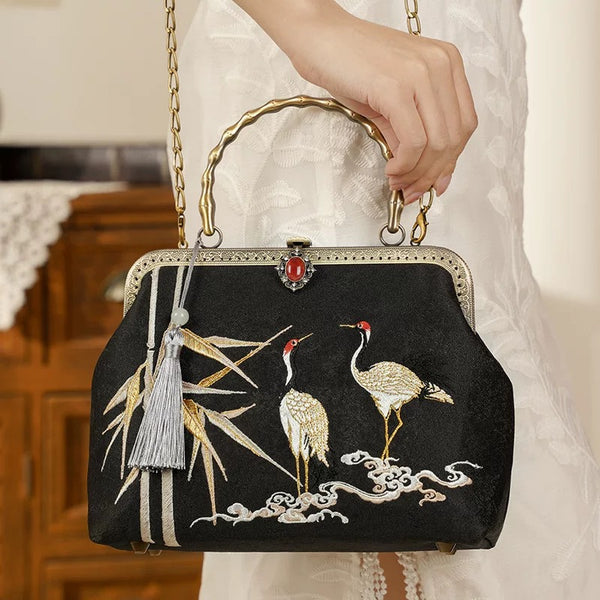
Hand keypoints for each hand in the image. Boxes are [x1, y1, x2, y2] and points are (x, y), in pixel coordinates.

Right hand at [235, 0, 477, 204]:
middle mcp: (441, 64)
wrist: (318, 36)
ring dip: (418, 173)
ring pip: (437, 143)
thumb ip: (413, 131)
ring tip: (399, 182)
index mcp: (447, 63)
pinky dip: (405, 164)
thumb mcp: (391, 100)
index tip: (434, 182)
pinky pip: (414, 140)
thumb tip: (424, 171)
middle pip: (454, 138)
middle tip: (412, 190)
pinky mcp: (397, 87)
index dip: (450, 161)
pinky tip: (391, 169)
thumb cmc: (349, 63)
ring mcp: (421, 74)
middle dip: (433, 173)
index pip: (463, 124)